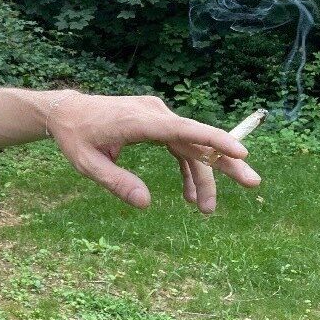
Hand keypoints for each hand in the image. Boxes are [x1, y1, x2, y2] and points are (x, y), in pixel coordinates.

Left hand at [45, 91, 260, 213]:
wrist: (66, 111)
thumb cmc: (75, 137)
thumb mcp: (87, 164)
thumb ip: (116, 182)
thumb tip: (146, 204)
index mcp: (139, 121)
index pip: (183, 130)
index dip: (213, 140)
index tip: (240, 152)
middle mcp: (154, 113)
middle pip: (196, 140)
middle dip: (224, 163)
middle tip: (252, 183)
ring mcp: (157, 116)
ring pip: (190, 146)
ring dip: (201, 175)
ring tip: (206, 209)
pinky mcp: (155, 122)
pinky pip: (179, 145)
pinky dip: (186, 167)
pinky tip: (190, 193)